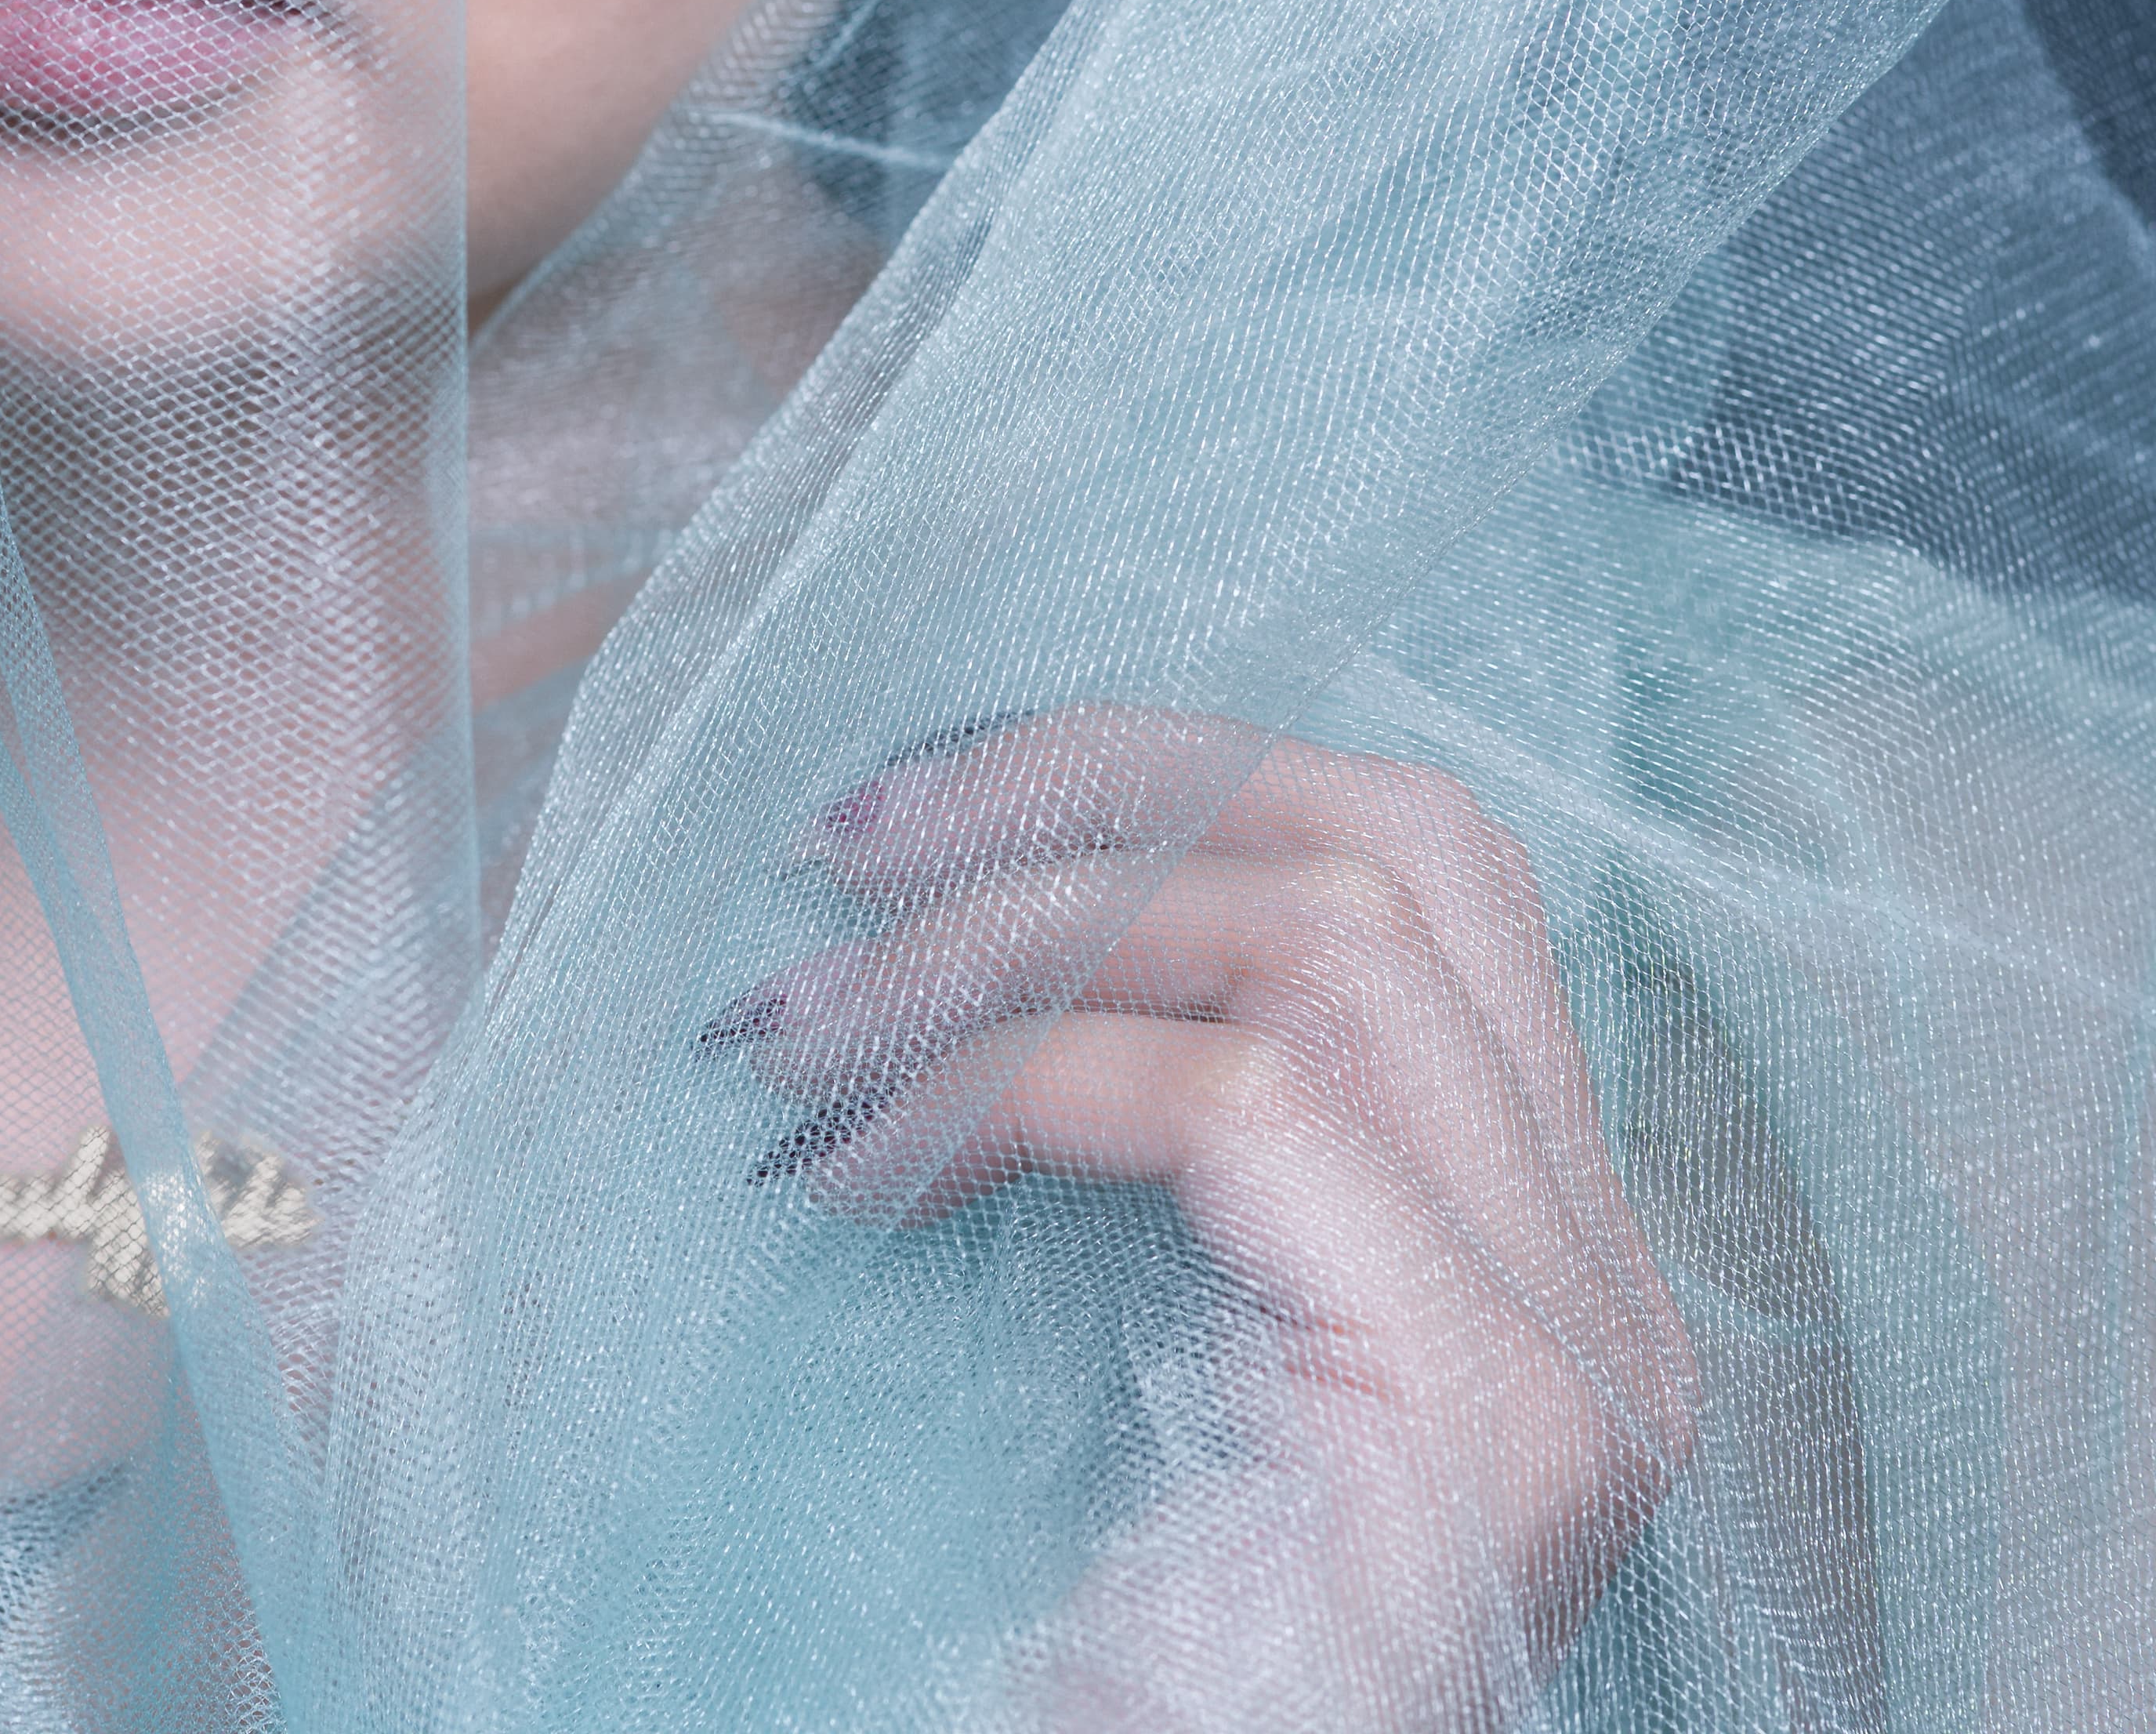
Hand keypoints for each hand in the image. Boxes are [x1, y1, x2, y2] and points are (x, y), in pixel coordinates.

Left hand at [705, 709, 1695, 1729]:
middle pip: (1393, 856)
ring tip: (802, 1025)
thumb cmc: (1112, 1651)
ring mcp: (1577, 1359)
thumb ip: (1148, 1118)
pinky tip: (852, 1175)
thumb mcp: (1143, 1328)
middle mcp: (1613, 1287)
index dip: (1168, 770)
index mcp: (1547, 1245)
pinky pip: (1246, 1104)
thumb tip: (946, 861)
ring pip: (1322, 939)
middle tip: (841, 842)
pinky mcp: (1494, 1426)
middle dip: (1097, 791)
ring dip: (1017, 934)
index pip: (1413, 870)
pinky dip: (1014, 1085)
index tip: (922, 799)